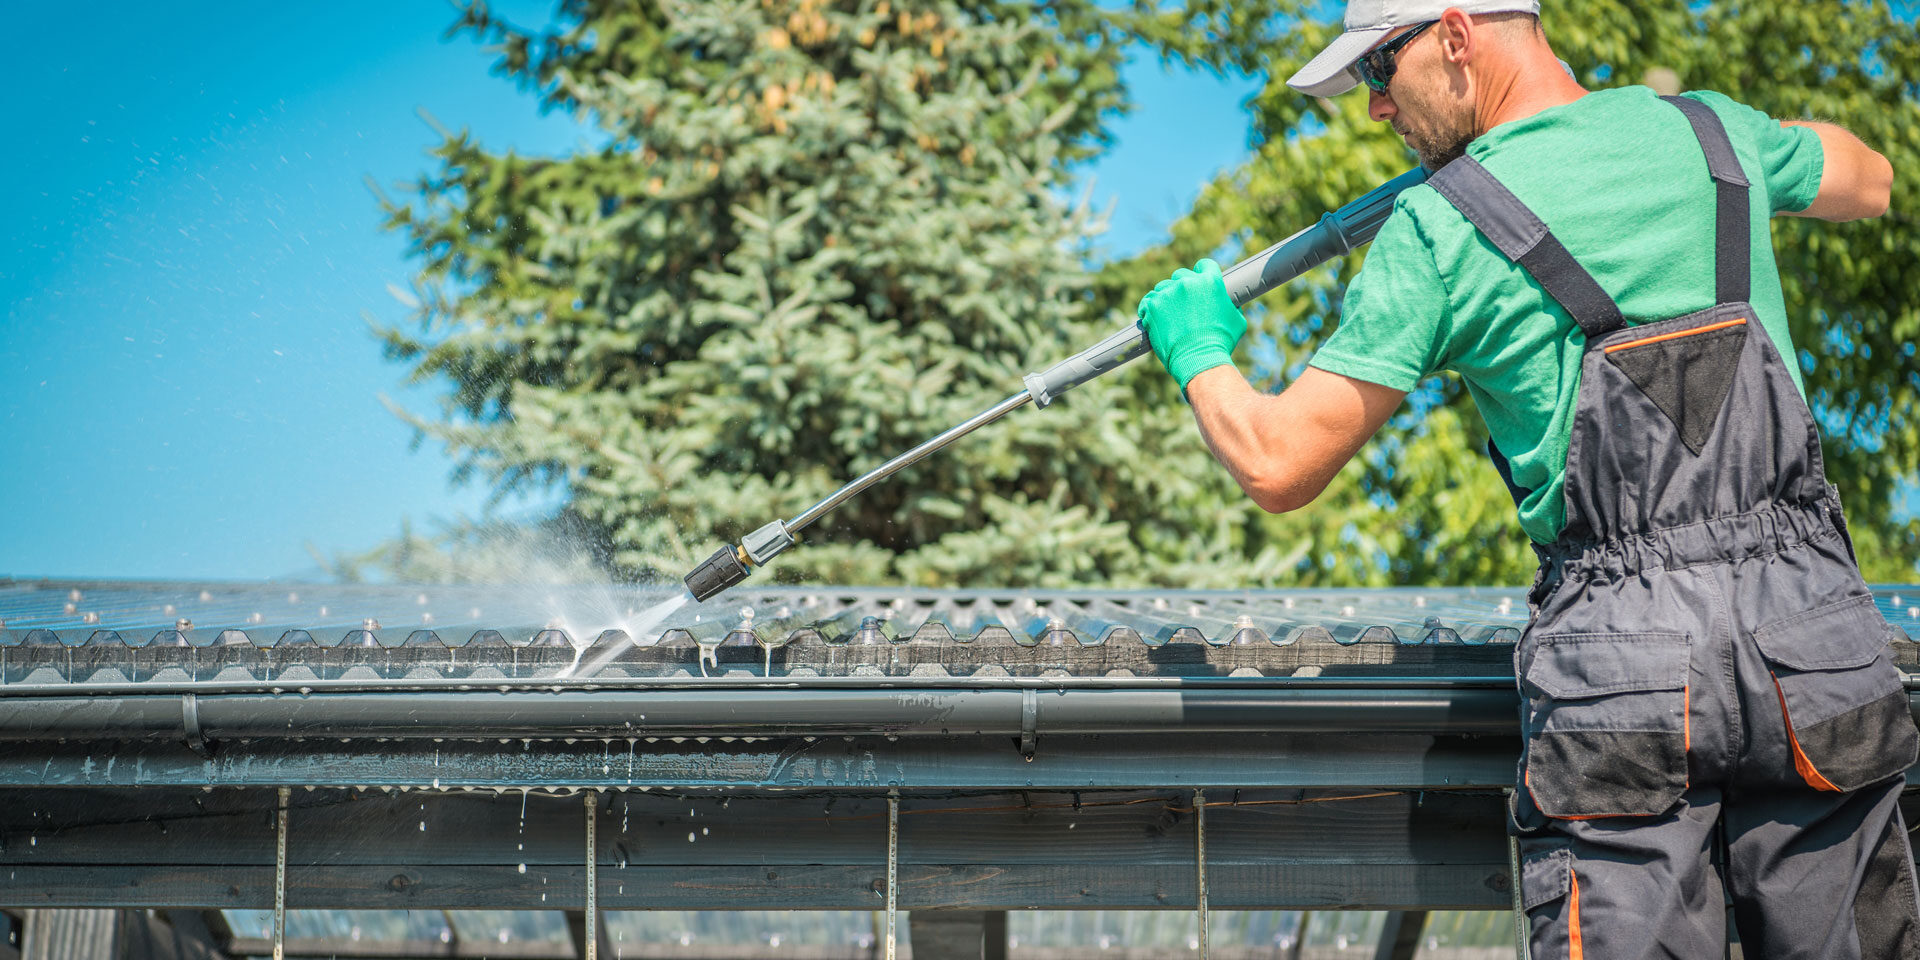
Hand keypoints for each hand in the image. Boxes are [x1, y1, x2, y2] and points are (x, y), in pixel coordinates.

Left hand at [1135, 258, 1246, 391]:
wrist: (1199, 359)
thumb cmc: (1221, 342)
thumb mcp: (1237, 320)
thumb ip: (1231, 306)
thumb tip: (1229, 304)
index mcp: (1210, 281)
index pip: (1204, 265)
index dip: (1202, 273)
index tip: (1198, 282)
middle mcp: (1188, 283)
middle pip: (1181, 275)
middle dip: (1183, 287)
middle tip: (1184, 304)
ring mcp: (1168, 293)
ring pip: (1163, 287)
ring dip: (1166, 297)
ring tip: (1169, 314)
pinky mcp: (1152, 306)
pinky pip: (1148, 300)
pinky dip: (1150, 308)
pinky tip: (1155, 316)